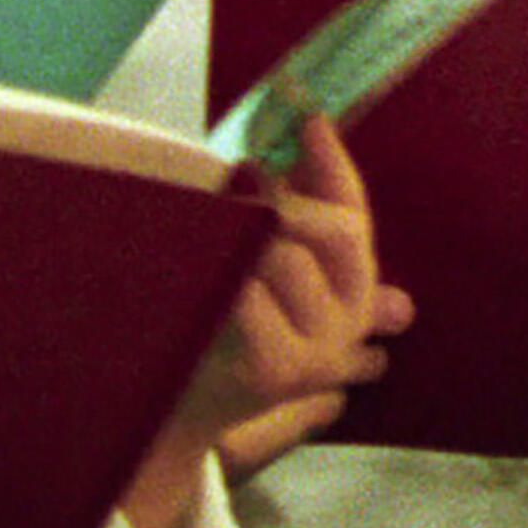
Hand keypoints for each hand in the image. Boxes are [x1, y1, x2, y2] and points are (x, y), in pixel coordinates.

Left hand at [211, 109, 408, 479]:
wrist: (173, 412)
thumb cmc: (212, 325)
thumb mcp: (253, 261)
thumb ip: (286, 204)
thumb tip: (309, 123)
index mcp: (350, 292)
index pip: (355, 215)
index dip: (335, 164)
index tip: (310, 116)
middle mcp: (348, 325)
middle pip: (338, 234)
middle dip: (287, 202)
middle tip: (240, 184)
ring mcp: (317, 351)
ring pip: (287, 258)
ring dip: (242, 237)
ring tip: (203, 236)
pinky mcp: (277, 369)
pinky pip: (250, 294)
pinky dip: (222, 277)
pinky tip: (199, 277)